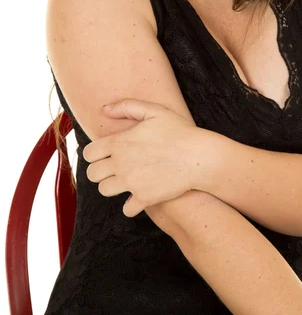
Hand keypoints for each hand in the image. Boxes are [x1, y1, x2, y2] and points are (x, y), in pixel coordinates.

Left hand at [82, 99, 199, 217]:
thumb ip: (127, 107)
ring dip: (112, 186)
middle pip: (92, 174)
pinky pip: (126, 209)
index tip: (104, 154)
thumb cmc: (179, 131)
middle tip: (113, 168)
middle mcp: (121, 164)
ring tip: (125, 180)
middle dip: (99, 171)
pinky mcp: (144, 198)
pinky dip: (131, 205)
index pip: (89, 153)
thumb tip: (104, 109)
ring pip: (105, 190)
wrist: (199, 157)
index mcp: (120, 142)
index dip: (94, 154)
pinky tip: (139, 195)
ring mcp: (132, 183)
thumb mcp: (154, 111)